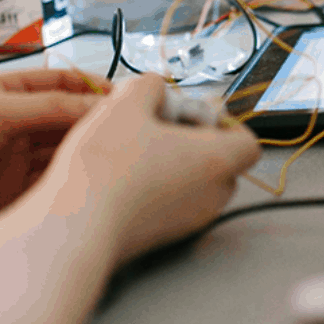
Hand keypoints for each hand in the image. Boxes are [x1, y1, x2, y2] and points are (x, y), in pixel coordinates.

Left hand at [0, 69, 111, 235]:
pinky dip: (72, 182)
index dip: (95, 89)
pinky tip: (91, 179)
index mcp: (9, 93)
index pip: (64, 84)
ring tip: (114, 153)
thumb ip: (55, 108)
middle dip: (96, 122)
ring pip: (65, 153)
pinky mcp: (15, 197)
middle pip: (69, 120)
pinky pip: (53, 185)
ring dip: (86, 153)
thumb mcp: (0, 108)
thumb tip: (104, 104)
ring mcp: (16, 162)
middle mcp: (17, 126)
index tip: (125, 97)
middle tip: (130, 128)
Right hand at [46, 74, 260, 263]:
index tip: (191, 114)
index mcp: (217, 160)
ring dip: (171, 163)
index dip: (224, 122)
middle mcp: (212, 195)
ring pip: (194, 184)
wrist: (76, 227)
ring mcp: (189, 221)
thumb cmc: (107, 164)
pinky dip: (155, 188)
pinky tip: (120, 176)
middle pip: (221, 162)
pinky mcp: (162, 238)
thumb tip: (156, 88)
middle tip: (157, 126)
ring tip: (132, 149)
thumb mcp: (126, 103)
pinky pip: (172, 204)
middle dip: (193, 140)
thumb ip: (150, 86)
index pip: (247, 141)